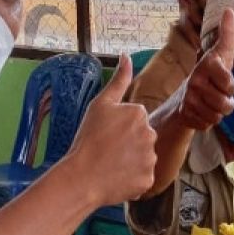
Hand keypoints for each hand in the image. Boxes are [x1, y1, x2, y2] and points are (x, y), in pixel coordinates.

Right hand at [61, 54, 158, 204]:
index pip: (135, 119)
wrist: (82, 177)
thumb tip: (126, 55)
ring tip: (110, 165)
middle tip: (107, 151)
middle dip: (129, 143)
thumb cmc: (87, 139)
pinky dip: (132, 179)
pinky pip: (143, 177)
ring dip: (131, 161)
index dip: (119, 128)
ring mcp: (151, 158)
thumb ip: (118, 80)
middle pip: (142, 137)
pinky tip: (116, 177)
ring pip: (143, 157)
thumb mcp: (100, 104)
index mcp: (139, 114)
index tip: (106, 135)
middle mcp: (150, 134)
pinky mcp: (149, 179)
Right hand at [176, 8, 233, 129]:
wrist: (185, 92)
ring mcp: (189, 99)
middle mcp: (195, 82)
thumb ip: (227, 33)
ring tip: (211, 101)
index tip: (225, 81)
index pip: (230, 85)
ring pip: (217, 116)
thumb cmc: (211, 71)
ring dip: (218, 112)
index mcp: (206, 66)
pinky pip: (207, 124)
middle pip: (226, 105)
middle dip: (227, 102)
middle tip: (219, 94)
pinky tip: (202, 110)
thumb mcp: (221, 52)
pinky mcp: (186, 115)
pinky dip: (208, 120)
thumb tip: (229, 10)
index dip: (231, 86)